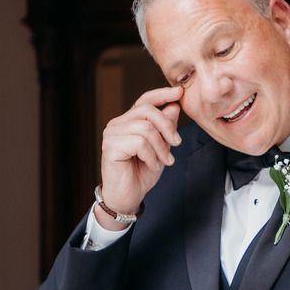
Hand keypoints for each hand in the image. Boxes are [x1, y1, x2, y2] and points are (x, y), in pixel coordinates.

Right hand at [98, 85, 182, 229]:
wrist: (129, 196)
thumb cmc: (142, 172)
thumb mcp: (161, 147)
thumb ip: (166, 128)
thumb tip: (174, 106)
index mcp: (129, 121)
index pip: (145, 100)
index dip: (162, 94)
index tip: (180, 92)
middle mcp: (118, 124)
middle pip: (148, 111)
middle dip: (167, 127)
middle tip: (177, 144)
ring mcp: (112, 134)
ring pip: (146, 128)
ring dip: (161, 147)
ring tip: (163, 161)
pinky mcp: (110, 147)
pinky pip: (139, 143)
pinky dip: (151, 156)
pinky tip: (152, 165)